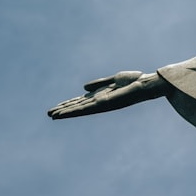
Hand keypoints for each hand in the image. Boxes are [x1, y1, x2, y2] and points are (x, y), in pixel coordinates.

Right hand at [48, 71, 167, 119]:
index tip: (57, 107)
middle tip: (49, 114)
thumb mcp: (114, 79)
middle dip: (65, 110)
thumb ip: (99, 83)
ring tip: (52, 115)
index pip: (82, 101)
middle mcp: (100, 102)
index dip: (69, 104)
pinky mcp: (104, 104)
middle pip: (79, 106)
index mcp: (101, 95)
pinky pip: (86, 109)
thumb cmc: (134, 81)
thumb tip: (83, 88)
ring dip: (66, 112)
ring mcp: (101, 104)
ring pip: (80, 110)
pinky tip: (65, 113)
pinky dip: (74, 111)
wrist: (145, 83)